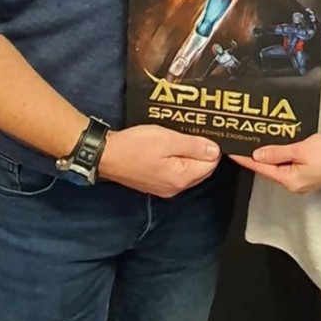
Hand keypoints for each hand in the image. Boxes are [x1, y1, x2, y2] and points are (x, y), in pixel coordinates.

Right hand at [98, 125, 220, 197]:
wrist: (106, 155)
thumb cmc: (134, 146)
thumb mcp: (168, 139)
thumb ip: (194, 145)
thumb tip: (215, 150)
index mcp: (181, 178)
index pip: (210, 164)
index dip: (210, 147)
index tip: (202, 133)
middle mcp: (175, 188)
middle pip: (200, 170)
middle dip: (200, 152)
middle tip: (191, 133)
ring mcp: (164, 188)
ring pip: (187, 171)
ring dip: (187, 155)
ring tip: (178, 138)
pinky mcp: (154, 184)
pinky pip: (175, 172)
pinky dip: (176, 160)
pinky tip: (167, 148)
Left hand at [231, 134, 320, 194]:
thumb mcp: (300, 150)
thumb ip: (277, 153)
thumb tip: (258, 155)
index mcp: (289, 180)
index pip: (261, 168)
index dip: (246, 159)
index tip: (233, 152)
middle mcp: (293, 184)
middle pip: (269, 170)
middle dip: (255, 157)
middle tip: (242, 144)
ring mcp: (301, 181)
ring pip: (279, 168)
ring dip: (268, 157)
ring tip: (255, 144)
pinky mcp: (309, 175)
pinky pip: (289, 166)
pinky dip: (281, 157)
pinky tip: (277, 149)